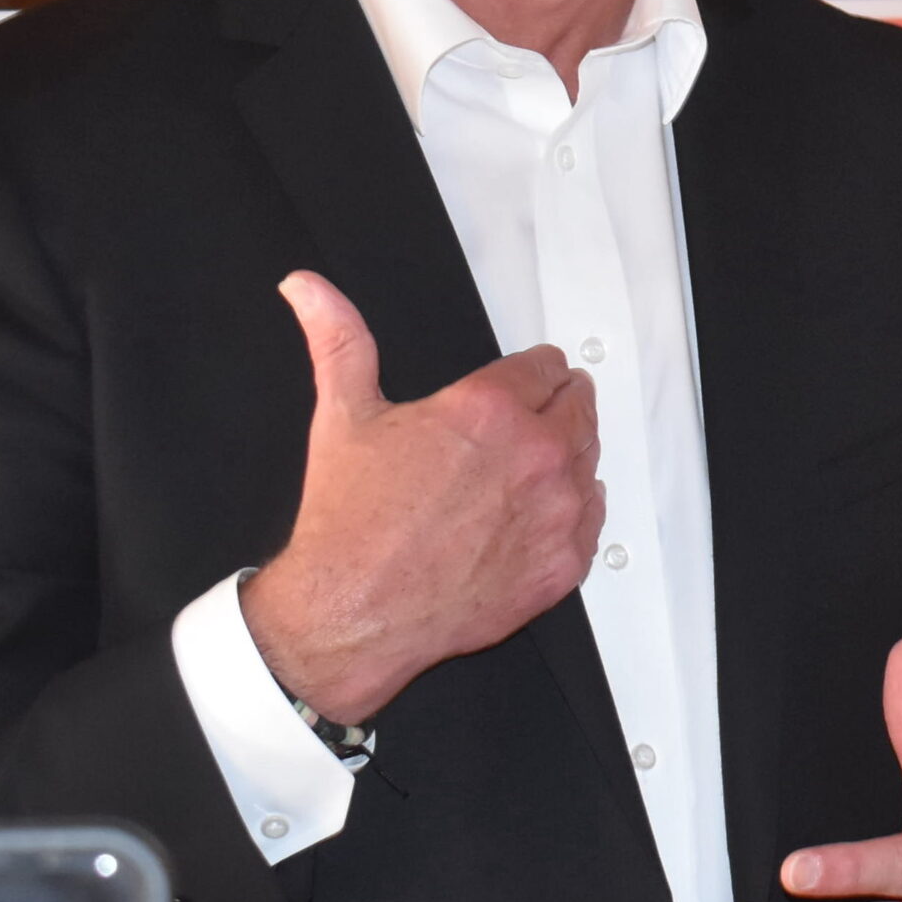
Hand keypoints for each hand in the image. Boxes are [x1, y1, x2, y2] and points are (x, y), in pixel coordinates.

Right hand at [240, 270, 606, 722]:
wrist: (352, 612)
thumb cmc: (350, 523)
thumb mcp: (344, 414)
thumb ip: (339, 340)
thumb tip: (309, 289)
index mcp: (490, 409)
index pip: (546, 366)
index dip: (532, 371)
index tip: (527, 380)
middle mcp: (535, 456)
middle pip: (578, 408)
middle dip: (554, 408)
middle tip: (528, 423)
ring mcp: (556, 512)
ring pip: (588, 461)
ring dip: (565, 458)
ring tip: (522, 471)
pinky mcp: (564, 563)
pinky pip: (592, 519)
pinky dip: (570, 513)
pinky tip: (532, 515)